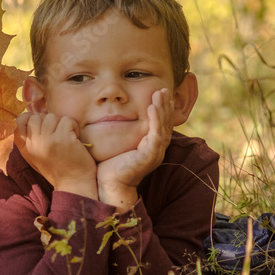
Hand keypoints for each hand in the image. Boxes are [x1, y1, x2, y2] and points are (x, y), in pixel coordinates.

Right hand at [15, 112, 97, 198]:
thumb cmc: (57, 169)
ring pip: (51, 116)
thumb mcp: (35, 156)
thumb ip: (30, 140)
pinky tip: (74, 139)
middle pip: (36, 117)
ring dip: (62, 124)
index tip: (42, 125)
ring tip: (66, 136)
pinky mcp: (62, 139)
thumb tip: (32, 116)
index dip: (30, 117)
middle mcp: (33, 144)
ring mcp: (47, 140)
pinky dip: (73, 126)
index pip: (19, 121)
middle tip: (57, 133)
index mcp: (25, 148)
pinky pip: (66, 120)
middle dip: (48, 121)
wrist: (73, 184)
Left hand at [97, 88, 174, 209]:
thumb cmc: (110, 166)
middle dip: (165, 105)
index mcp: (151, 147)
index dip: (162, 109)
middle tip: (163, 89)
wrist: (109, 185)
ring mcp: (155, 153)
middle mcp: (156, 150)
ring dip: (162, 108)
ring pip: (163, 126)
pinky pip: (156, 134)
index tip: (159, 95)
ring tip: (159, 94)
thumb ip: (121, 133)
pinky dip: (155, 120)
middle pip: (165, 123)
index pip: (161, 124)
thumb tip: (111, 119)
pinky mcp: (150, 155)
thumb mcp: (119, 145)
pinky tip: (152, 108)